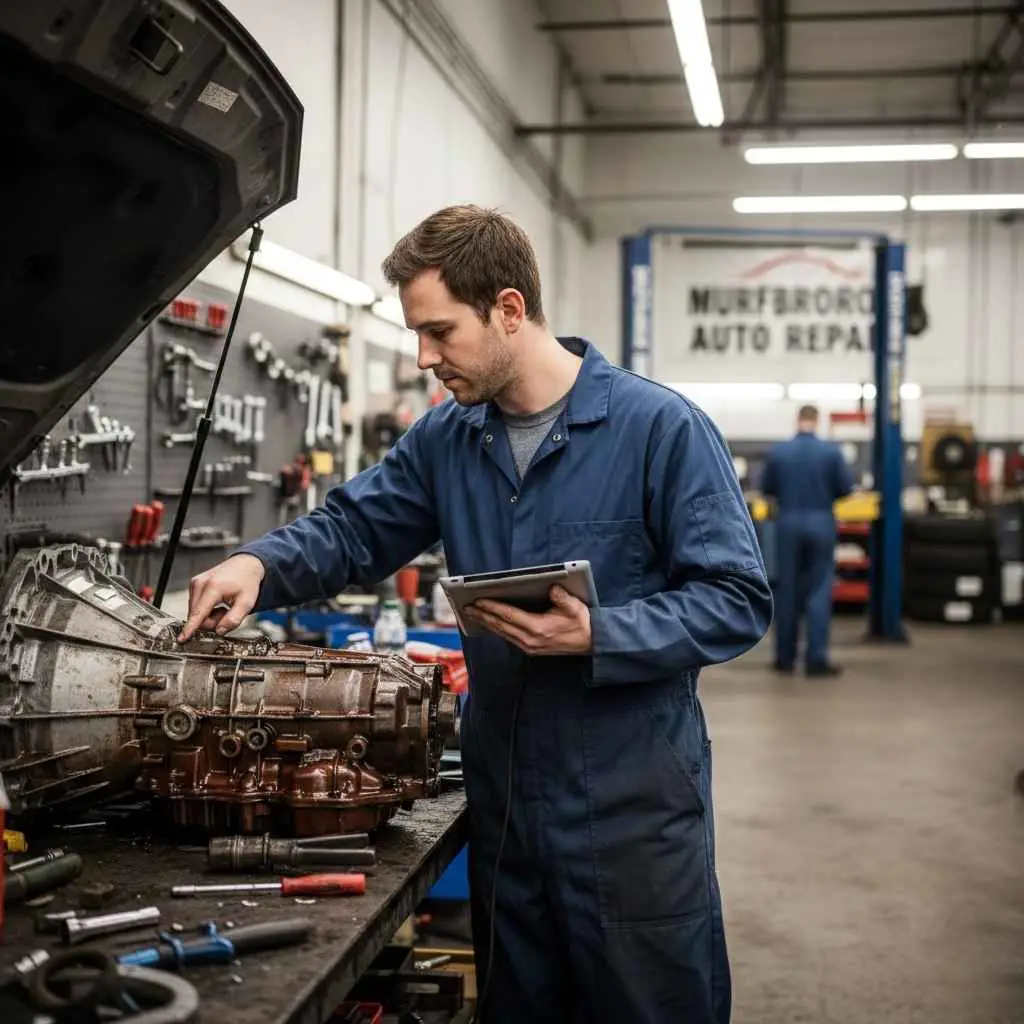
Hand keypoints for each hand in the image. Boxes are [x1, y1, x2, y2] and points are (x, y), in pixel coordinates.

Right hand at [178, 554, 265, 641]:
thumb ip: (234, 619)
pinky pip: (196, 606)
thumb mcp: (247, 602)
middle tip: (227, 613)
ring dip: (209, 615)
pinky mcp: (194, 584)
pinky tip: (217, 602)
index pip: (199, 613)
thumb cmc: (247, 581)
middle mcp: (200, 584)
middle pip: (197, 616)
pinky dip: (206, 609)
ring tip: (223, 606)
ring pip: (195, 612)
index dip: (190, 628)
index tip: (181, 638)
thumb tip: (219, 631)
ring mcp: (195, 583)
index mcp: (213, 587)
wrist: (245, 564)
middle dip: (211, 621)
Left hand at [464, 585, 591, 655]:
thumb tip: (552, 587)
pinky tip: (490, 622)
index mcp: (538, 628)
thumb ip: (562, 597)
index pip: (508, 616)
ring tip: (473, 613)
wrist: (591, 643)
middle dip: (482, 615)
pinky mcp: (531, 648)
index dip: (491, 607)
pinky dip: (497, 628)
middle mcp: (530, 640)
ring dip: (487, 623)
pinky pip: (509, 637)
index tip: (477, 601)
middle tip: (466, 607)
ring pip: (502, 633)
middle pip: (501, 626)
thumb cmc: (582, 623)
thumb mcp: (574, 607)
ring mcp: (530, 646)